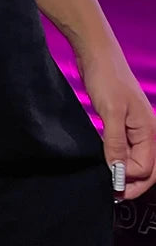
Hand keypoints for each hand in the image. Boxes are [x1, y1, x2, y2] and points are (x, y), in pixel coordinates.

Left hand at [78, 47, 155, 200]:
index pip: (146, 167)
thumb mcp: (110, 112)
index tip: (110, 183)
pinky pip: (125, 147)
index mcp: (149, 129)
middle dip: (133, 182)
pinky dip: (118, 158)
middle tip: (113, 193)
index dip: (129, 178)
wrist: (96, 52)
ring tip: (109, 182)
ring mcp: (134, 126)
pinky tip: (106, 162)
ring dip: (125, 172)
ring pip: (136, 158)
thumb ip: (116, 142)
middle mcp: (146, 130)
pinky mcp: (121, 121)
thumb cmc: (106, 77)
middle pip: (147, 167)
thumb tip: (118, 170)